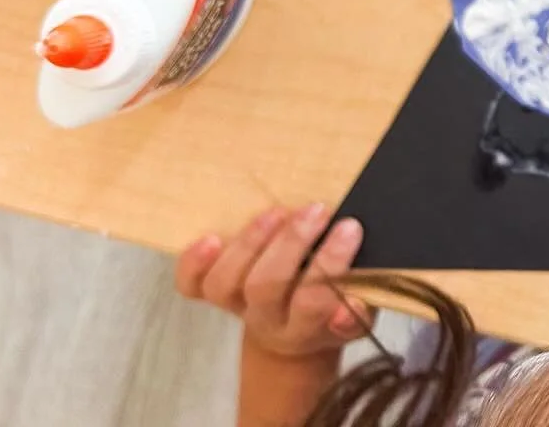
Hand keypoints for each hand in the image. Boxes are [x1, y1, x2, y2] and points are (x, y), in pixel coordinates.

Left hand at [175, 204, 367, 358]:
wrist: (294, 338)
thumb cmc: (333, 309)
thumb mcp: (356, 317)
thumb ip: (357, 311)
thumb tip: (350, 304)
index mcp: (304, 329)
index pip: (314, 301)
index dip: (331, 263)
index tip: (350, 226)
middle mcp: (265, 320)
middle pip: (266, 286)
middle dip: (292, 243)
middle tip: (317, 210)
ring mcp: (236, 306)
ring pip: (226, 283)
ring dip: (251, 242)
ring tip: (278, 211)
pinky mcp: (214, 293)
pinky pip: (191, 285)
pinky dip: (194, 263)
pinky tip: (211, 238)